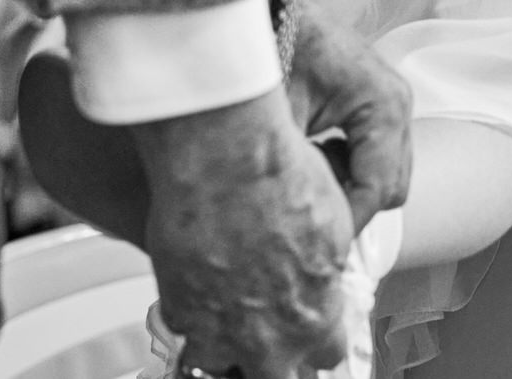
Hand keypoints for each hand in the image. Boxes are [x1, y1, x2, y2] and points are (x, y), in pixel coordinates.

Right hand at [130, 89, 351, 378]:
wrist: (224, 154)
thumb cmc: (280, 176)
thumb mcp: (334, 222)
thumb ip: (325, 266)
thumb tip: (323, 270)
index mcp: (315, 316)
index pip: (326, 354)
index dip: (317, 336)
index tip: (309, 321)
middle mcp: (268, 337)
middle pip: (273, 374)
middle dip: (271, 353)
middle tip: (264, 321)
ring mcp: (218, 329)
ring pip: (220, 361)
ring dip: (224, 341)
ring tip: (226, 307)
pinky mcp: (178, 308)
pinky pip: (183, 327)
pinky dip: (189, 310)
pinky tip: (197, 281)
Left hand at [284, 8, 412, 232]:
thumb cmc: (272, 42)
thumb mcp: (278, 115)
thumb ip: (294, 173)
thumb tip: (291, 229)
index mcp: (384, 104)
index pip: (377, 191)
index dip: (343, 220)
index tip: (307, 238)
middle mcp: (399, 101)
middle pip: (392, 188)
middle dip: (349, 203)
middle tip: (303, 200)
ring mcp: (394, 100)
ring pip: (387, 174)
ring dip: (349, 183)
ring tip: (306, 171)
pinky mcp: (380, 101)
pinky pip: (377, 153)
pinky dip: (348, 164)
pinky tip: (314, 152)